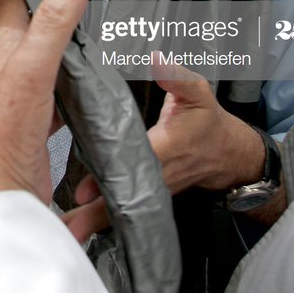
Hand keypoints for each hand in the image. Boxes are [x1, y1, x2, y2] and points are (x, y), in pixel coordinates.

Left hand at [0, 0, 91, 223]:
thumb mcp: (31, 68)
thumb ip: (53, 23)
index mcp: (4, 47)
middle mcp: (10, 68)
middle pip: (37, 27)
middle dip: (63, 12)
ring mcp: (22, 97)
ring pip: (49, 60)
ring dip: (71, 49)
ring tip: (99, 37)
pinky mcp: (35, 124)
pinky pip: (58, 95)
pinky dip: (75, 87)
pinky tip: (89, 89)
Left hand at [63, 69, 263, 240]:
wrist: (227, 155)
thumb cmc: (208, 123)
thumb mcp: (198, 93)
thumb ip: (176, 77)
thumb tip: (156, 60)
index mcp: (165, 150)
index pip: (133, 165)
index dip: (108, 175)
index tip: (83, 188)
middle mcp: (157, 175)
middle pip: (122, 196)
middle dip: (94, 211)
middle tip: (66, 224)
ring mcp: (152, 189)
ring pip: (122, 208)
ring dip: (94, 219)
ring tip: (66, 231)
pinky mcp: (148, 195)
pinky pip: (124, 208)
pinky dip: (101, 216)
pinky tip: (78, 225)